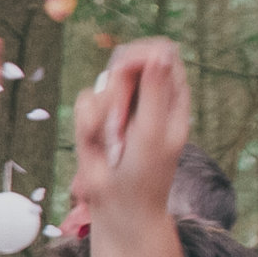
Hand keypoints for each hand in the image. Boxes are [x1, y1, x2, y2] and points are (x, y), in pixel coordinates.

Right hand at [66, 39, 189, 224]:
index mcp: (173, 94)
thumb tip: (160, 52)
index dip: (141, 57)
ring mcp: (121, 105)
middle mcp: (147, 95)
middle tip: (120, 122)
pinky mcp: (96, 117)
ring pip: (102, 83)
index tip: (127, 72)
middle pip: (126, 62)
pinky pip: (84, 102)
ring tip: (114, 143)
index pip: (160, 52)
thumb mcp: (155, 131)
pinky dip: (87, 125)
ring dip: (102, 114)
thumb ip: (156, 90)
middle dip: (117, 90)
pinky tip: (98, 146)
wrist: (119, 204)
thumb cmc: (146, 173)